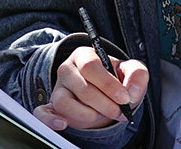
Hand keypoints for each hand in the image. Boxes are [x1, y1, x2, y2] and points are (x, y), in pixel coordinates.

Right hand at [33, 46, 149, 130]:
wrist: (104, 92)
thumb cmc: (115, 79)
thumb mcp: (130, 71)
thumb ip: (137, 75)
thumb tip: (130, 93)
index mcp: (84, 56)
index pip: (90, 66)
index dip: (109, 85)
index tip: (125, 98)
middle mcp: (66, 70)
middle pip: (82, 88)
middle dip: (105, 104)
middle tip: (119, 112)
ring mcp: (58, 88)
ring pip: (65, 103)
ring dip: (88, 114)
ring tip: (100, 114)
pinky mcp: (52, 106)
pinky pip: (43, 113)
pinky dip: (50, 120)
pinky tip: (62, 124)